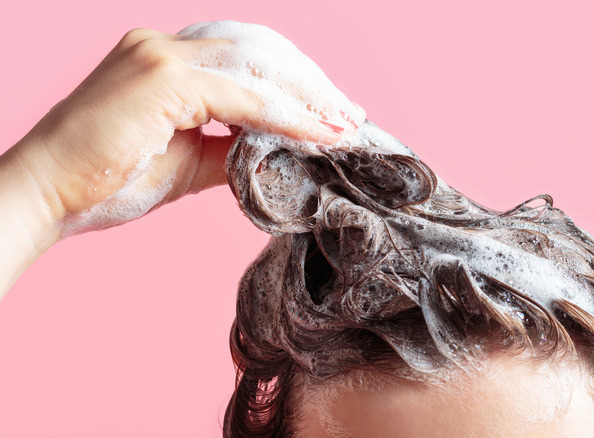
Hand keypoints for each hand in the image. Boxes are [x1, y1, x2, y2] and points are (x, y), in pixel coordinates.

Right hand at [0, 23, 365, 294]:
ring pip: (259, 62)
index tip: (332, 112)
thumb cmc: (106, 181)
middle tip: (352, 115)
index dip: (296, 80)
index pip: (248, 55)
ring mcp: (161, 55)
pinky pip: (243, 95)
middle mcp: (166, 44)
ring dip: (308, 95)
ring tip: (345, 125)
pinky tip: (318, 135)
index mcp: (168, 57)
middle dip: (312, 82)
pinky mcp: (162, 79)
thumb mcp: (187, 163)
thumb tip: (278, 151)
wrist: (44, 197)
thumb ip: (232, 149)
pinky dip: (286, 116)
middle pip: (261, 48)